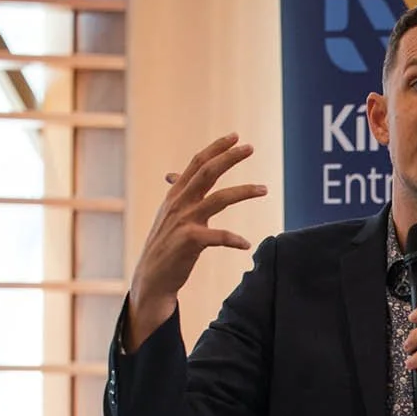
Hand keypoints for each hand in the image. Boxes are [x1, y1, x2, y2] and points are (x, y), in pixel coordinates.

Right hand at [125, 134, 267, 347]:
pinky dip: (233, 239)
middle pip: (207, 173)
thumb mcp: (169, 216)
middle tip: (250, 147)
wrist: (152, 278)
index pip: (197, 163)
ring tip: (264, 189)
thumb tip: (174, 175)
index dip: (216, 149)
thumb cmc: (166, 246)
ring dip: (243, 192)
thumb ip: (178, 195)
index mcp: (176, 195)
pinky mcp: (189, 242)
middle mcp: (179, 203)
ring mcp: (183, 221)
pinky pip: (218, 236)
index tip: (235, 137)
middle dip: (229, 158)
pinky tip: (246, 244)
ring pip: (218, 199)